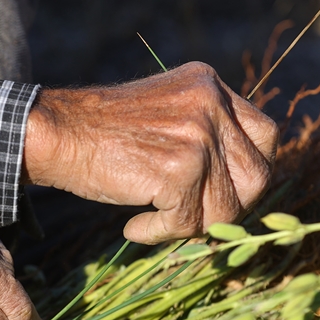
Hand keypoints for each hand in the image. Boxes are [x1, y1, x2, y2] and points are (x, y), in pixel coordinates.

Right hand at [22, 62, 278, 243]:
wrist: (55, 133)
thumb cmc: (100, 133)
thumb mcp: (163, 114)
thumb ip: (202, 131)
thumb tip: (240, 186)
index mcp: (209, 85)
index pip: (265, 135)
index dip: (247, 172)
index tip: (220, 193)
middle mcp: (212, 104)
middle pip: (257, 175)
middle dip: (229, 207)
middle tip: (190, 217)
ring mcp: (198, 135)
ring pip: (227, 207)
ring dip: (191, 226)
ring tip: (154, 221)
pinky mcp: (180, 169)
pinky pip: (189, 222)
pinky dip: (160, 234)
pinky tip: (134, 227)